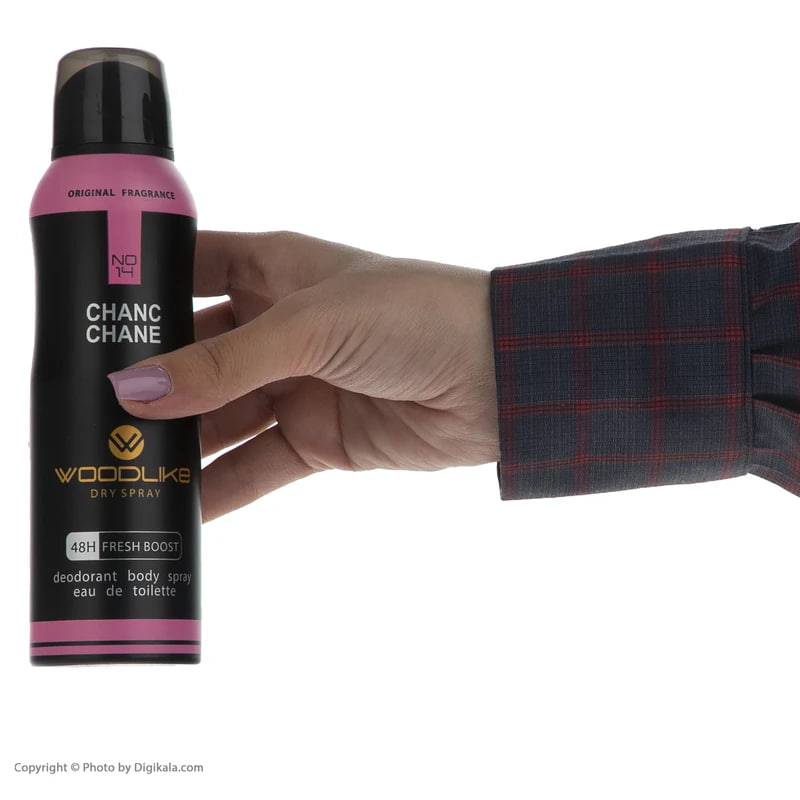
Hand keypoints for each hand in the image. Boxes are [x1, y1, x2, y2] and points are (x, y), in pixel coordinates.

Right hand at [108, 230, 498, 520]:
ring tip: (125, 470)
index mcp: (276, 270)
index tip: (88, 325)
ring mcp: (300, 385)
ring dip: (181, 445)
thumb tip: (138, 389)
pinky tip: (182, 508)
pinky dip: (223, 488)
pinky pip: (260, 465)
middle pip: (197, 357)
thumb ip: (225, 363)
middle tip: (97, 418)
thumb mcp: (312, 326)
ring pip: (222, 417)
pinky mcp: (322, 438)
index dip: (140, 292)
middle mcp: (281, 327)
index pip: (190, 271)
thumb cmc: (418, 314)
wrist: (499, 375)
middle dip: (154, 387)